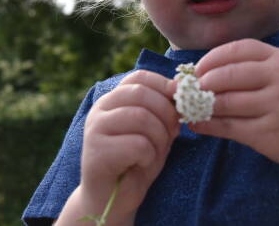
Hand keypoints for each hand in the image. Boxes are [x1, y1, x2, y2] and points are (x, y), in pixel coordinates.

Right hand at [77, 70, 179, 222]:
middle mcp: (100, 109)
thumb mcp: (156, 132)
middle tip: (172, 135)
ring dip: (159, 139)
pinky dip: (149, 157)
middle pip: (142, 94)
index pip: (140, 77)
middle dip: (166, 114)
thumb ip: (165, 111)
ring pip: (141, 117)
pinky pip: (138, 144)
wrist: (111, 200)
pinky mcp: (96, 152)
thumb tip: (183, 88)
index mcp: (113, 100)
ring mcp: (95, 128)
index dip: (164, 85)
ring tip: (154, 153)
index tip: (180, 102)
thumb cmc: (136, 163)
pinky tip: (140, 165)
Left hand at [191, 39, 278, 170]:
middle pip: (229, 75)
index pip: (239, 50)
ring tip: (188, 107)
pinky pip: (230, 127)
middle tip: (189, 90)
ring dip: (202, 105)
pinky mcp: (270, 133)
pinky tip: (197, 124)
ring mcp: (276, 106)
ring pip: (227, 102)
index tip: (196, 69)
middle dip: (203, 82)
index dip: (212, 58)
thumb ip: (248, 67)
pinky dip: (208, 125)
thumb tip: (199, 71)